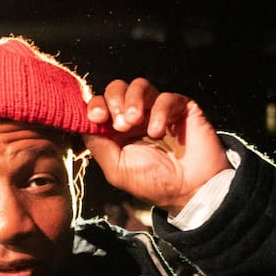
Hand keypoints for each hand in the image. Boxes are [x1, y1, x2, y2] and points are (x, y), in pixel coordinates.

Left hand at [83, 78, 230, 211]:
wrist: (191, 190)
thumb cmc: (154, 183)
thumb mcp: (117, 169)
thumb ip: (98, 145)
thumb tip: (84, 123)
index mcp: (118, 131)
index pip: (101, 105)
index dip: (96, 105)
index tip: (97, 117)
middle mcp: (137, 117)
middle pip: (117, 88)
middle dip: (114, 100)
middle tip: (120, 123)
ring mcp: (158, 111)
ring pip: (140, 85)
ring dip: (133, 100)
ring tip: (135, 122)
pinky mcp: (181, 108)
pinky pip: (166, 97)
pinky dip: (159, 111)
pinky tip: (158, 131)